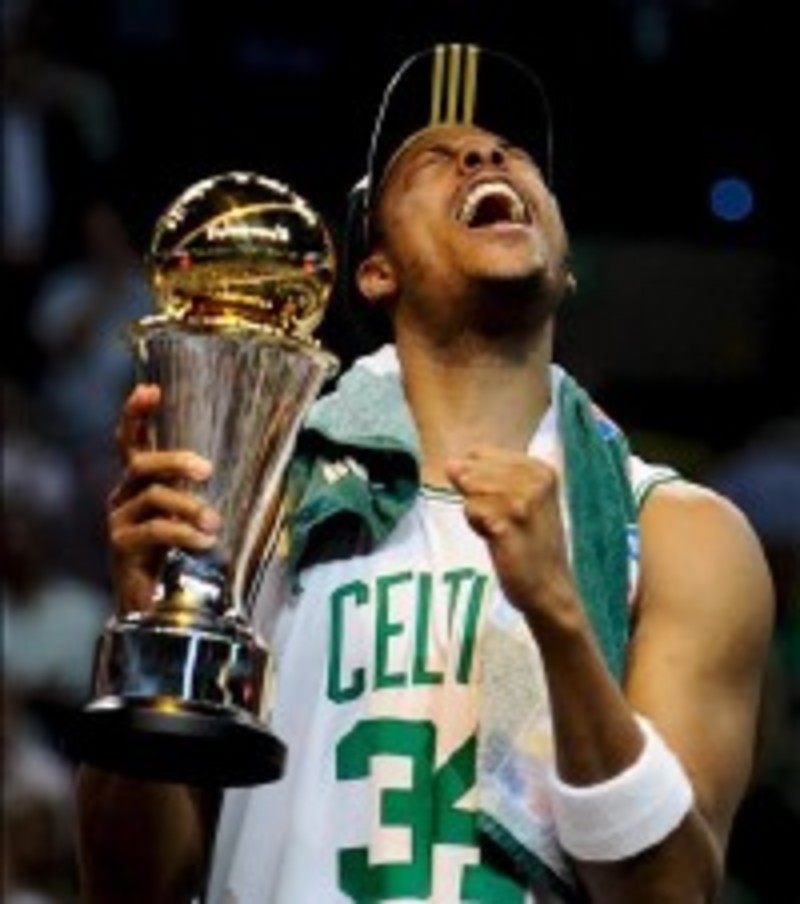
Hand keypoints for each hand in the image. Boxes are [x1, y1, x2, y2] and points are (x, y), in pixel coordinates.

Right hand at [107, 384, 220, 612]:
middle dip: (174, 461)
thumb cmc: (179, 552)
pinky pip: (154, 531)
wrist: (154, 605)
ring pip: (152, 498)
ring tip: (215, 524)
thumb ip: (206, 491)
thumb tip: (269, 458)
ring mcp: (119, 522)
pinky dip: (183, 534)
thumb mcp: (193, 514)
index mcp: (140, 483)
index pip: (130, 441)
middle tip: (207, 471)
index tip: (149, 389)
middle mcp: (123, 496)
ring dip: (189, 507)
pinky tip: (206, 543)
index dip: (136, 415)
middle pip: (141, 464)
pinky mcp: (122, 548)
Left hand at [445, 447, 579, 623]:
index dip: (478, 480)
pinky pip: (472, 509)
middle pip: (473, 471)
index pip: (480, 454)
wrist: (548, 586)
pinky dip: (476, 525)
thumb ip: (485, 477)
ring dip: (476, 513)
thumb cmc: (529, 543)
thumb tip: (450, 464)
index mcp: (540, 468)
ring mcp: (524, 501)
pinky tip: (496, 538)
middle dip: (475, 497)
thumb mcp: (517, 499)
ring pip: (470, 490)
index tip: (502, 505)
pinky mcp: (509, 523)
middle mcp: (536, 479)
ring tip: (500, 530)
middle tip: (501, 522)